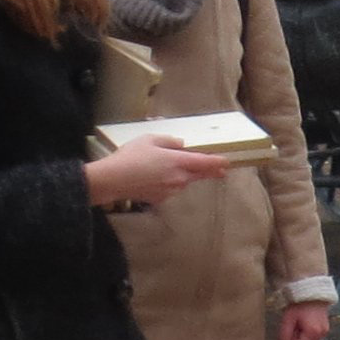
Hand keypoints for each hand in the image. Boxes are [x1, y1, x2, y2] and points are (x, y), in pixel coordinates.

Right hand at [85, 138, 234, 209]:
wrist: (113, 180)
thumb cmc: (130, 156)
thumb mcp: (150, 140)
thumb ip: (169, 141)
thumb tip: (181, 145)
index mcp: (178, 162)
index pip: (205, 163)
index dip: (217, 163)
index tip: (226, 162)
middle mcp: (178, 178)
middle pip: (199, 175)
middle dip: (211, 172)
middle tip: (220, 171)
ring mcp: (170, 191)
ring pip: (184, 182)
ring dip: (186, 177)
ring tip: (172, 168)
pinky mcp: (160, 199)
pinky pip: (171, 189)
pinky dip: (169, 183)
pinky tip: (156, 178)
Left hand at [275, 300, 333, 339]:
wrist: (311, 294)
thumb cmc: (299, 305)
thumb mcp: (288, 320)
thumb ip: (284, 336)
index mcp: (313, 332)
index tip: (291, 329)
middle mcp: (321, 334)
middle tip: (294, 328)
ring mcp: (325, 333)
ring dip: (302, 339)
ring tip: (300, 325)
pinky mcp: (325, 330)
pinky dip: (308, 336)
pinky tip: (305, 325)